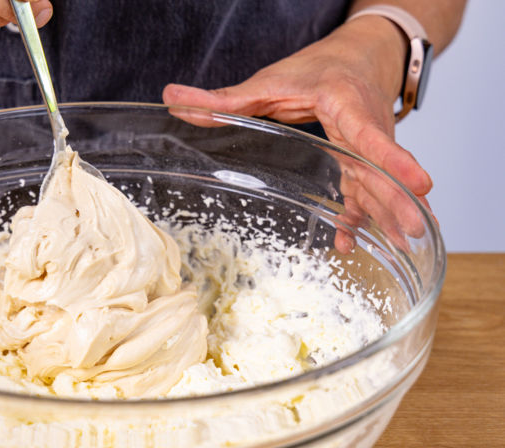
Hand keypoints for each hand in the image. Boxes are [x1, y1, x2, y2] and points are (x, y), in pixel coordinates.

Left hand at [163, 15, 434, 253]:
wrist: (357, 57)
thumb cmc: (317, 69)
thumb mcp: (269, 81)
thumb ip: (222, 98)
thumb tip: (172, 97)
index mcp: (346, 104)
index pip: (371, 133)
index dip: (393, 159)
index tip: (420, 182)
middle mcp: (365, 128)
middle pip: (381, 168)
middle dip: (399, 199)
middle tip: (416, 228)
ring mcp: (368, 148)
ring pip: (379, 184)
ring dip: (390, 215)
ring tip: (405, 244)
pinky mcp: (362, 162)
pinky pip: (365, 191)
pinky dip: (365, 216)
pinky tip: (359, 241)